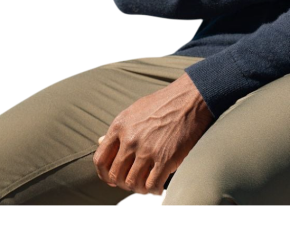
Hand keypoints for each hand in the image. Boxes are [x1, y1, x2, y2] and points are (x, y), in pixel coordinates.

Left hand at [93, 72, 213, 198]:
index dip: (105, 174)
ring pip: (132, 183)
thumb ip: (118, 128)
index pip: (100, 160)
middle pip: (116, 175)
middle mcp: (130, 139)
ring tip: (147, 186)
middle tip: (133, 182)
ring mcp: (147, 150)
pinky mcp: (165, 159)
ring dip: (139, 189)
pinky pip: (152, 186)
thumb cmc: (163, 103)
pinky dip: (154, 191)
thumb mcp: (135, 110)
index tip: (112, 179)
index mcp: (120, 126)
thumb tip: (100, 142)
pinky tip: (159, 188)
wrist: (190, 99)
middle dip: (123, 183)